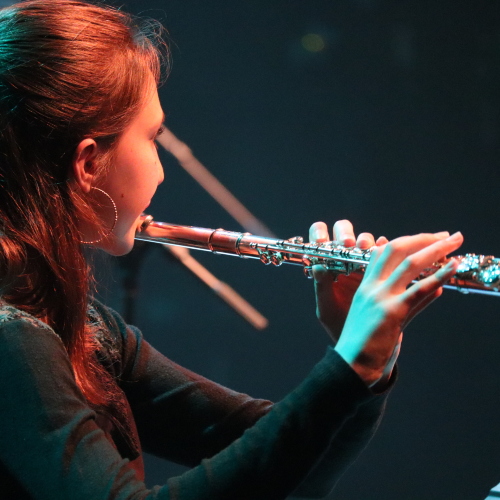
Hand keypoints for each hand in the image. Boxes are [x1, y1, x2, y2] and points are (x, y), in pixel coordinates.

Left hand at [309, 220, 387, 342]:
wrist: (363, 345)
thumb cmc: (340, 326)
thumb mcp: (327, 310)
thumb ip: (322, 288)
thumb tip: (318, 267)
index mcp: (327, 267)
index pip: (320, 239)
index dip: (320, 233)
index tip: (321, 242)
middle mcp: (346, 260)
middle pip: (344, 232)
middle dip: (344, 233)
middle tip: (348, 243)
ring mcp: (366, 264)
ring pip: (366, 241)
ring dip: (366, 240)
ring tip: (365, 247)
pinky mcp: (387, 271)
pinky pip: (391, 254)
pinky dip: (390, 248)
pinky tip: (389, 248)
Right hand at [334, 231, 462, 387]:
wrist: (352, 364)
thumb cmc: (366, 344)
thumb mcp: (384, 317)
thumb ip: (410, 301)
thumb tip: (436, 290)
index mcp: (365, 286)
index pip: (383, 252)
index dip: (407, 241)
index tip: (427, 239)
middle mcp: (372, 287)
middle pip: (397, 250)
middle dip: (425, 238)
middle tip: (448, 235)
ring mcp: (381, 297)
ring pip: (410, 263)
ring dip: (436, 249)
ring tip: (455, 242)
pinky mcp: (393, 312)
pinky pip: (419, 289)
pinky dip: (438, 276)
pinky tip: (453, 267)